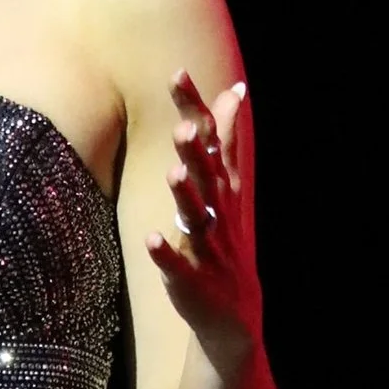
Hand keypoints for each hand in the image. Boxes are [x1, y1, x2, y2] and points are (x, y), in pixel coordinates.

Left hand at [144, 73, 263, 356]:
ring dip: (187, 197)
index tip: (178, 73)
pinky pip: (178, 265)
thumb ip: (222, 140)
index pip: (211, 142)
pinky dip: (167, 252)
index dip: (196, 109)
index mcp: (223, 190)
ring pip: (197, 219)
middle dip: (195, 154)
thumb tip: (233, 90)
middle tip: (183, 129)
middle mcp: (219, 214)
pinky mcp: (192, 279)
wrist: (235, 315)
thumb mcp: (226, 188)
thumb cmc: (224, 238)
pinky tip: (152, 238)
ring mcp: (208, 247)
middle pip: (207, 178)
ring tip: (174, 174)